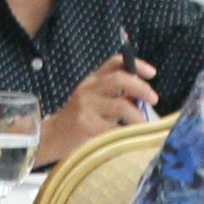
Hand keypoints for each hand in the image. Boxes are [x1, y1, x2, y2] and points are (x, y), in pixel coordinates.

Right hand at [39, 53, 157, 161]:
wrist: (50, 137)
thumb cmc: (78, 120)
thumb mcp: (93, 101)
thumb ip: (114, 96)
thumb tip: (143, 98)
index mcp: (92, 80)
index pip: (115, 62)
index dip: (136, 64)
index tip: (152, 74)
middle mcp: (88, 89)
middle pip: (119, 79)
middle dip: (141, 88)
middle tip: (154, 100)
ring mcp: (86, 106)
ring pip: (121, 105)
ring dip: (139, 117)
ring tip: (144, 127)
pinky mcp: (86, 124)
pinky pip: (115, 128)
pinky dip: (127, 134)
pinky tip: (130, 140)